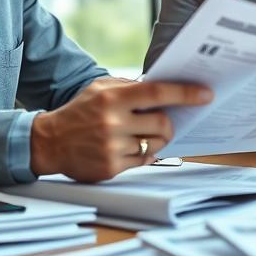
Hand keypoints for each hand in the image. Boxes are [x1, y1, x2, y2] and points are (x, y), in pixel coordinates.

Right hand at [30, 80, 211, 181]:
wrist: (49, 142)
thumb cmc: (79, 111)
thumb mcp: (100, 89)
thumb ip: (129, 88)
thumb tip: (163, 90)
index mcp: (112, 98)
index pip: (157, 93)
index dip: (185, 93)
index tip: (206, 94)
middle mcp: (113, 122)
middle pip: (163, 124)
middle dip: (168, 124)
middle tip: (163, 123)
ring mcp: (112, 147)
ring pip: (155, 145)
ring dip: (155, 141)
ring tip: (140, 135)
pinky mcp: (111, 168)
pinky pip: (143, 162)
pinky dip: (143, 155)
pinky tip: (130, 147)